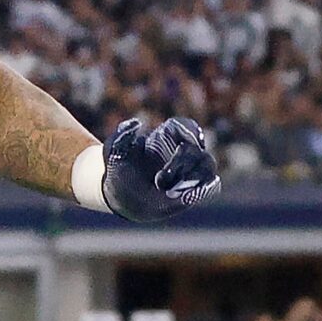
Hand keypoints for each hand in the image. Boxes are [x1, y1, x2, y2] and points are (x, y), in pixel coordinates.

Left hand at [101, 117, 219, 222]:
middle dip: (182, 162)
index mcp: (165, 137)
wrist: (118, 195)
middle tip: (159, 180)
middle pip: (196, 149)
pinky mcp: (192, 190)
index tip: (190, 140)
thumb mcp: (113, 152)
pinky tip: (187, 196)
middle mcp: (180, 152)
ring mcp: (188, 171)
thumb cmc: (118, 170)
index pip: (184, 126)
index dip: (189, 130)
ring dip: (194, 178)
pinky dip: (204, 190)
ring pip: (207, 166)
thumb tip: (136, 124)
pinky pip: (208, 187)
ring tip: (171, 192)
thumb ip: (121, 137)